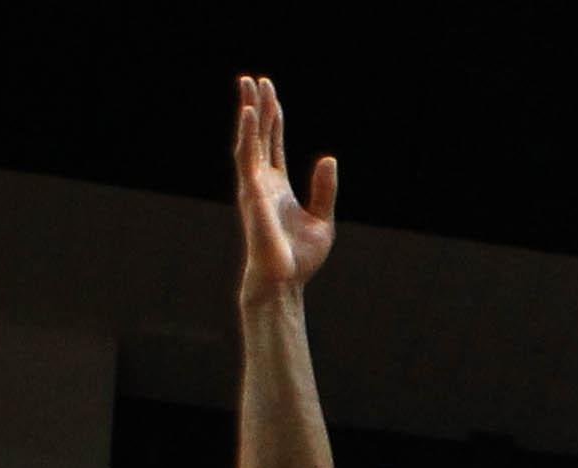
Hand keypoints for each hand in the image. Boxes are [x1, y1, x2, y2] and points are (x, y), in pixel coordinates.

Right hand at [230, 77, 337, 298]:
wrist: (285, 279)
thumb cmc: (300, 256)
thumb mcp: (322, 218)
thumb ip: (324, 189)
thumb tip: (329, 159)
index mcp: (277, 186)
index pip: (273, 144)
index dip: (274, 119)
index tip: (271, 94)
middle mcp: (262, 181)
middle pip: (259, 135)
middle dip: (258, 107)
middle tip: (254, 79)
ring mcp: (254, 185)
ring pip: (250, 139)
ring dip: (250, 112)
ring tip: (249, 85)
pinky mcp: (251, 192)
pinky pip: (248, 157)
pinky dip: (249, 133)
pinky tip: (250, 113)